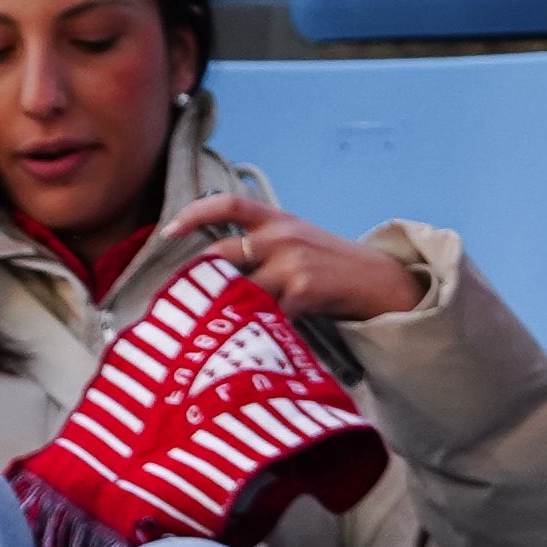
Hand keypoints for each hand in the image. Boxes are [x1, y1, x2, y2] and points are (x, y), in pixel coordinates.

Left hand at [162, 193, 427, 325]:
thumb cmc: (328, 268)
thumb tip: (209, 271)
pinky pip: (265, 313)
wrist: (379, 283)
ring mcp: (292, 261)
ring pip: (238, 288)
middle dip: (198, 281)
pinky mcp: (303, 289)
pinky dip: (253, 328)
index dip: (194, 213)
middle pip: (222, 254)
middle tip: (177, 305)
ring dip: (222, 312)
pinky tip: (245, 343)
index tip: (167, 231)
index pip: (229, 203)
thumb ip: (259, 249)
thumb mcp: (295, 244)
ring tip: (207, 332)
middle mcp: (282, 235)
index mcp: (276, 219)